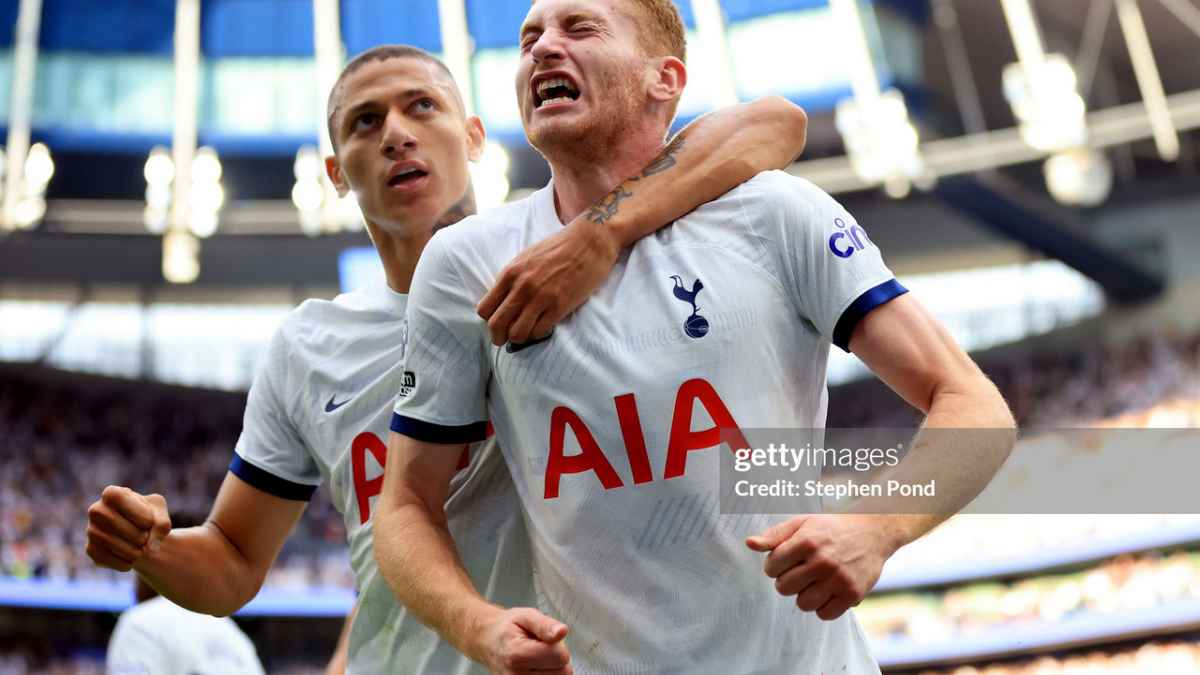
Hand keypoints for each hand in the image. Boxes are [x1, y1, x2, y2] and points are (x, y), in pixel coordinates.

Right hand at [86, 486, 171, 571]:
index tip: (149, 522)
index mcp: (111, 493)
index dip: (136, 512)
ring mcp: (91, 530)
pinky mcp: (91, 549)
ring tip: (143, 550)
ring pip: (108, 542)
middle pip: (111, 521)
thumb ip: (162, 524)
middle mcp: (96, 509)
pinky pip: (105, 558)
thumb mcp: (160, 513)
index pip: (117, 498)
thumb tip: (150, 546)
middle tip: (146, 539)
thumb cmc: (149, 517)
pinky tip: (132, 560)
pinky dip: (123, 562)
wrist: (141, 536)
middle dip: (135, 534)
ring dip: (132, 551)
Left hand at [476, 216, 619, 346]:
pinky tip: (542, 326)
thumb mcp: (525, 258)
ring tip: (525, 334)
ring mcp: (541, 298)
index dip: (489, 320)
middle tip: (503, 339)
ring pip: (517, 333)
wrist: (588, 243)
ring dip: (519, 338)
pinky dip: (537, 334)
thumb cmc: (557, 249)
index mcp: (510, 273)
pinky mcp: (559, 306)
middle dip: (497, 337)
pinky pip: (539, 332)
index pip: (484, 309)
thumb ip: (511, 279)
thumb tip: (500, 302)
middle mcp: (522, 287)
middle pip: (496, 325)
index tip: (497, 322)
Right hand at [476, 607, 571, 674]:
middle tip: (540, 648)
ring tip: (537, 658)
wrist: (488, 642)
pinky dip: (547, 674)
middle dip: (556, 658)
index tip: (544, 640)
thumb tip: (562, 631)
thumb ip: (545, 625)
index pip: (561, 657)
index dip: (558, 645)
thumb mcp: (526, 616)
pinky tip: (536, 668)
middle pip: (563, 672)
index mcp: (517, 654)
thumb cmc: (507, 628)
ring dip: (552, 669)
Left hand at [745, 514, 895, 619]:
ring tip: (814, 581)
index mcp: (806, 541)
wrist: (873, 531)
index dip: (775, 565)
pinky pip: (824, 614)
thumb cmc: (831, 528)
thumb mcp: (801, 523)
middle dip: (788, 580)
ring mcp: (838, 579)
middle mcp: (822, 561)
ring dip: (804, 595)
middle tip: (801, 571)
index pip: (771, 567)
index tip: (786, 560)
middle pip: (784, 588)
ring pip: (803, 604)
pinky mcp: (852, 594)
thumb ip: (774, 535)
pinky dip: (822, 606)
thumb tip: (749, 543)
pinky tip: (827, 591)